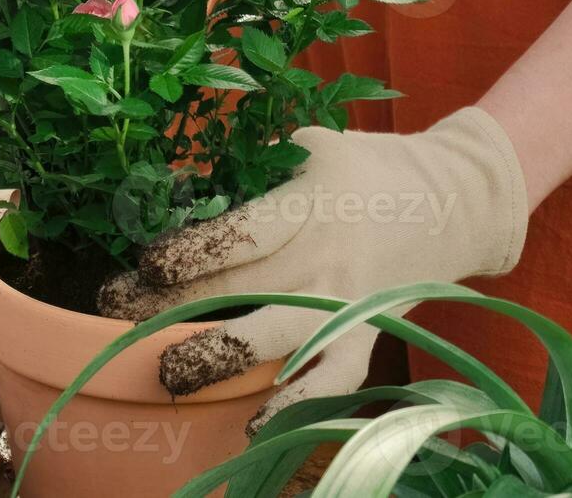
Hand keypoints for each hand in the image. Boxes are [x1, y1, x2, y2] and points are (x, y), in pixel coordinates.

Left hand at [97, 107, 528, 432]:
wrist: (456, 199)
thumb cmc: (365, 166)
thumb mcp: (309, 145)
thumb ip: (251, 168)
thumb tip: (173, 188)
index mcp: (311, 203)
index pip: (244, 235)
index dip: (192, 252)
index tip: (146, 262)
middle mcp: (327, 258)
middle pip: (243, 287)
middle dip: (171, 302)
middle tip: (114, 308)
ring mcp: (348, 302)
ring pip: (280, 339)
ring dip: (221, 356)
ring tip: (166, 371)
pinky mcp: (367, 334)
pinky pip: (334, 380)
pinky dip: (299, 406)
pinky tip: (255, 426)